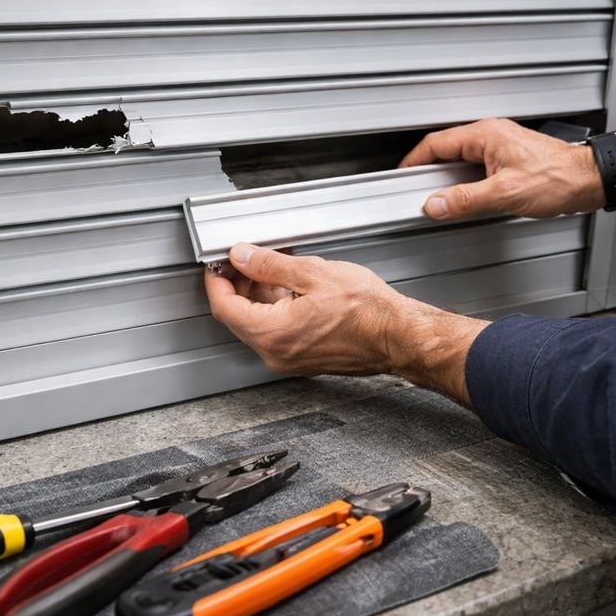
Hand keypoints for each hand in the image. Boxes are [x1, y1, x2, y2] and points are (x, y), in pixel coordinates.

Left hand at [205, 244, 403, 375]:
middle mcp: (276, 353)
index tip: (218, 263)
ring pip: (258, 324)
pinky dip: (276, 309)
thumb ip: (268, 265)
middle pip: (238, 317)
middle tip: (246, 260)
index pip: (224, 306)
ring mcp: (289, 359)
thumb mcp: (312, 273)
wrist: (397, 336)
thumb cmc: (367, 311)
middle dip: (238, 285)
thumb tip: (242, 257)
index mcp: (272, 333)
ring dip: (258, 296)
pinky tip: (290, 287)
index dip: (217, 280)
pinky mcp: (304, 359)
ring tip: (273, 267)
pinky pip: (277, 332)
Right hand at [399, 118, 603, 219]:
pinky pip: (475, 167)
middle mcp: (491, 135)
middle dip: (429, 172)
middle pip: (445, 150)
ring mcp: (500, 145)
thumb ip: (465, 200)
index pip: (436, 143)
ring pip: (461, 160)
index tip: (402, 176)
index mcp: (485, 135)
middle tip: (417, 192)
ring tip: (441, 198)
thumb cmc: (558, 179)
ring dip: (448, 178)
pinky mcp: (508, 158)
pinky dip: (465, 181)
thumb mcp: (504, 193)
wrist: (588, 181)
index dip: (414, 161)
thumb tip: (435, 204)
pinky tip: (467, 197)